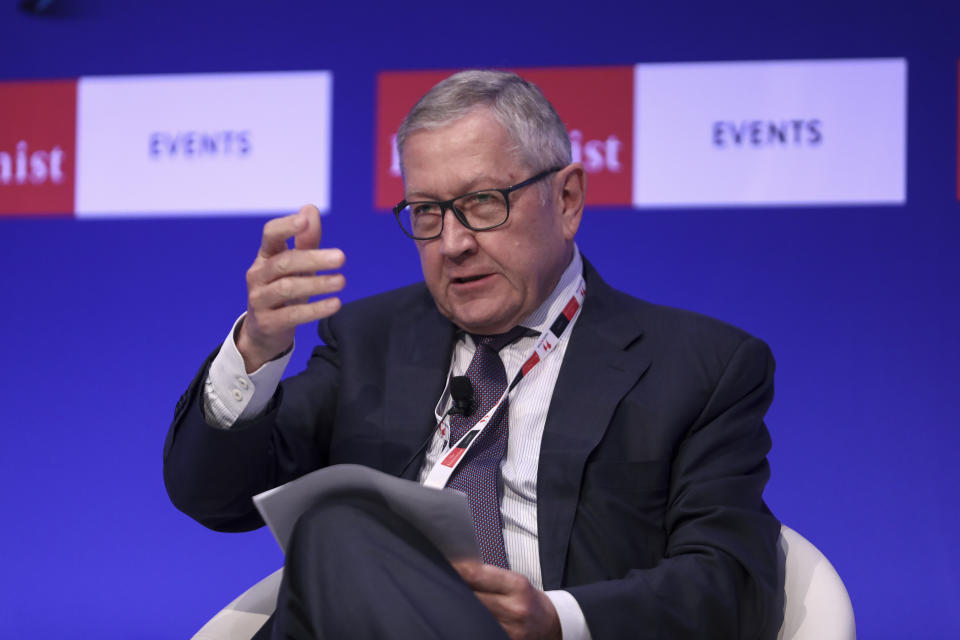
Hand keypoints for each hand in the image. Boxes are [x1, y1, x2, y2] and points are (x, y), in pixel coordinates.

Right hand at [236, 204, 345, 371]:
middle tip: (341, 257)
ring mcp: (259, 300)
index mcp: (265, 256)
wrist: (264, 330)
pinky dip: (315, 309)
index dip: (286, 226)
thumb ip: (306, 240)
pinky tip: (335, 304)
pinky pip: (292, 315)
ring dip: (317, 284)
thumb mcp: (297, 265)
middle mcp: (258, 275)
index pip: (270, 235)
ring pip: (287, 288)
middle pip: (284, 262)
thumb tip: (310, 209)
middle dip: (313, 259)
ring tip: (341, 281)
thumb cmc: (284, 289)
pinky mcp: (267, 323)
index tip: (304, 220)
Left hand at [452, 560, 561, 639]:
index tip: (443, 565)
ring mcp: (509, 630)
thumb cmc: (529, 600)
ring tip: (445, 602)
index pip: (477, 575)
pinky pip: (479, 632)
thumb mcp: (515, 581)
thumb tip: (459, 568)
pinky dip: (467, 626)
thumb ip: (489, 576)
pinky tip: (460, 620)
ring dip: (456, 609)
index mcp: (517, 586)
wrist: (551, 624)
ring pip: (471, 618)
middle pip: (471, 598)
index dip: (456, 570)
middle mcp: (514, 608)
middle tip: (437, 583)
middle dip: (452, 589)